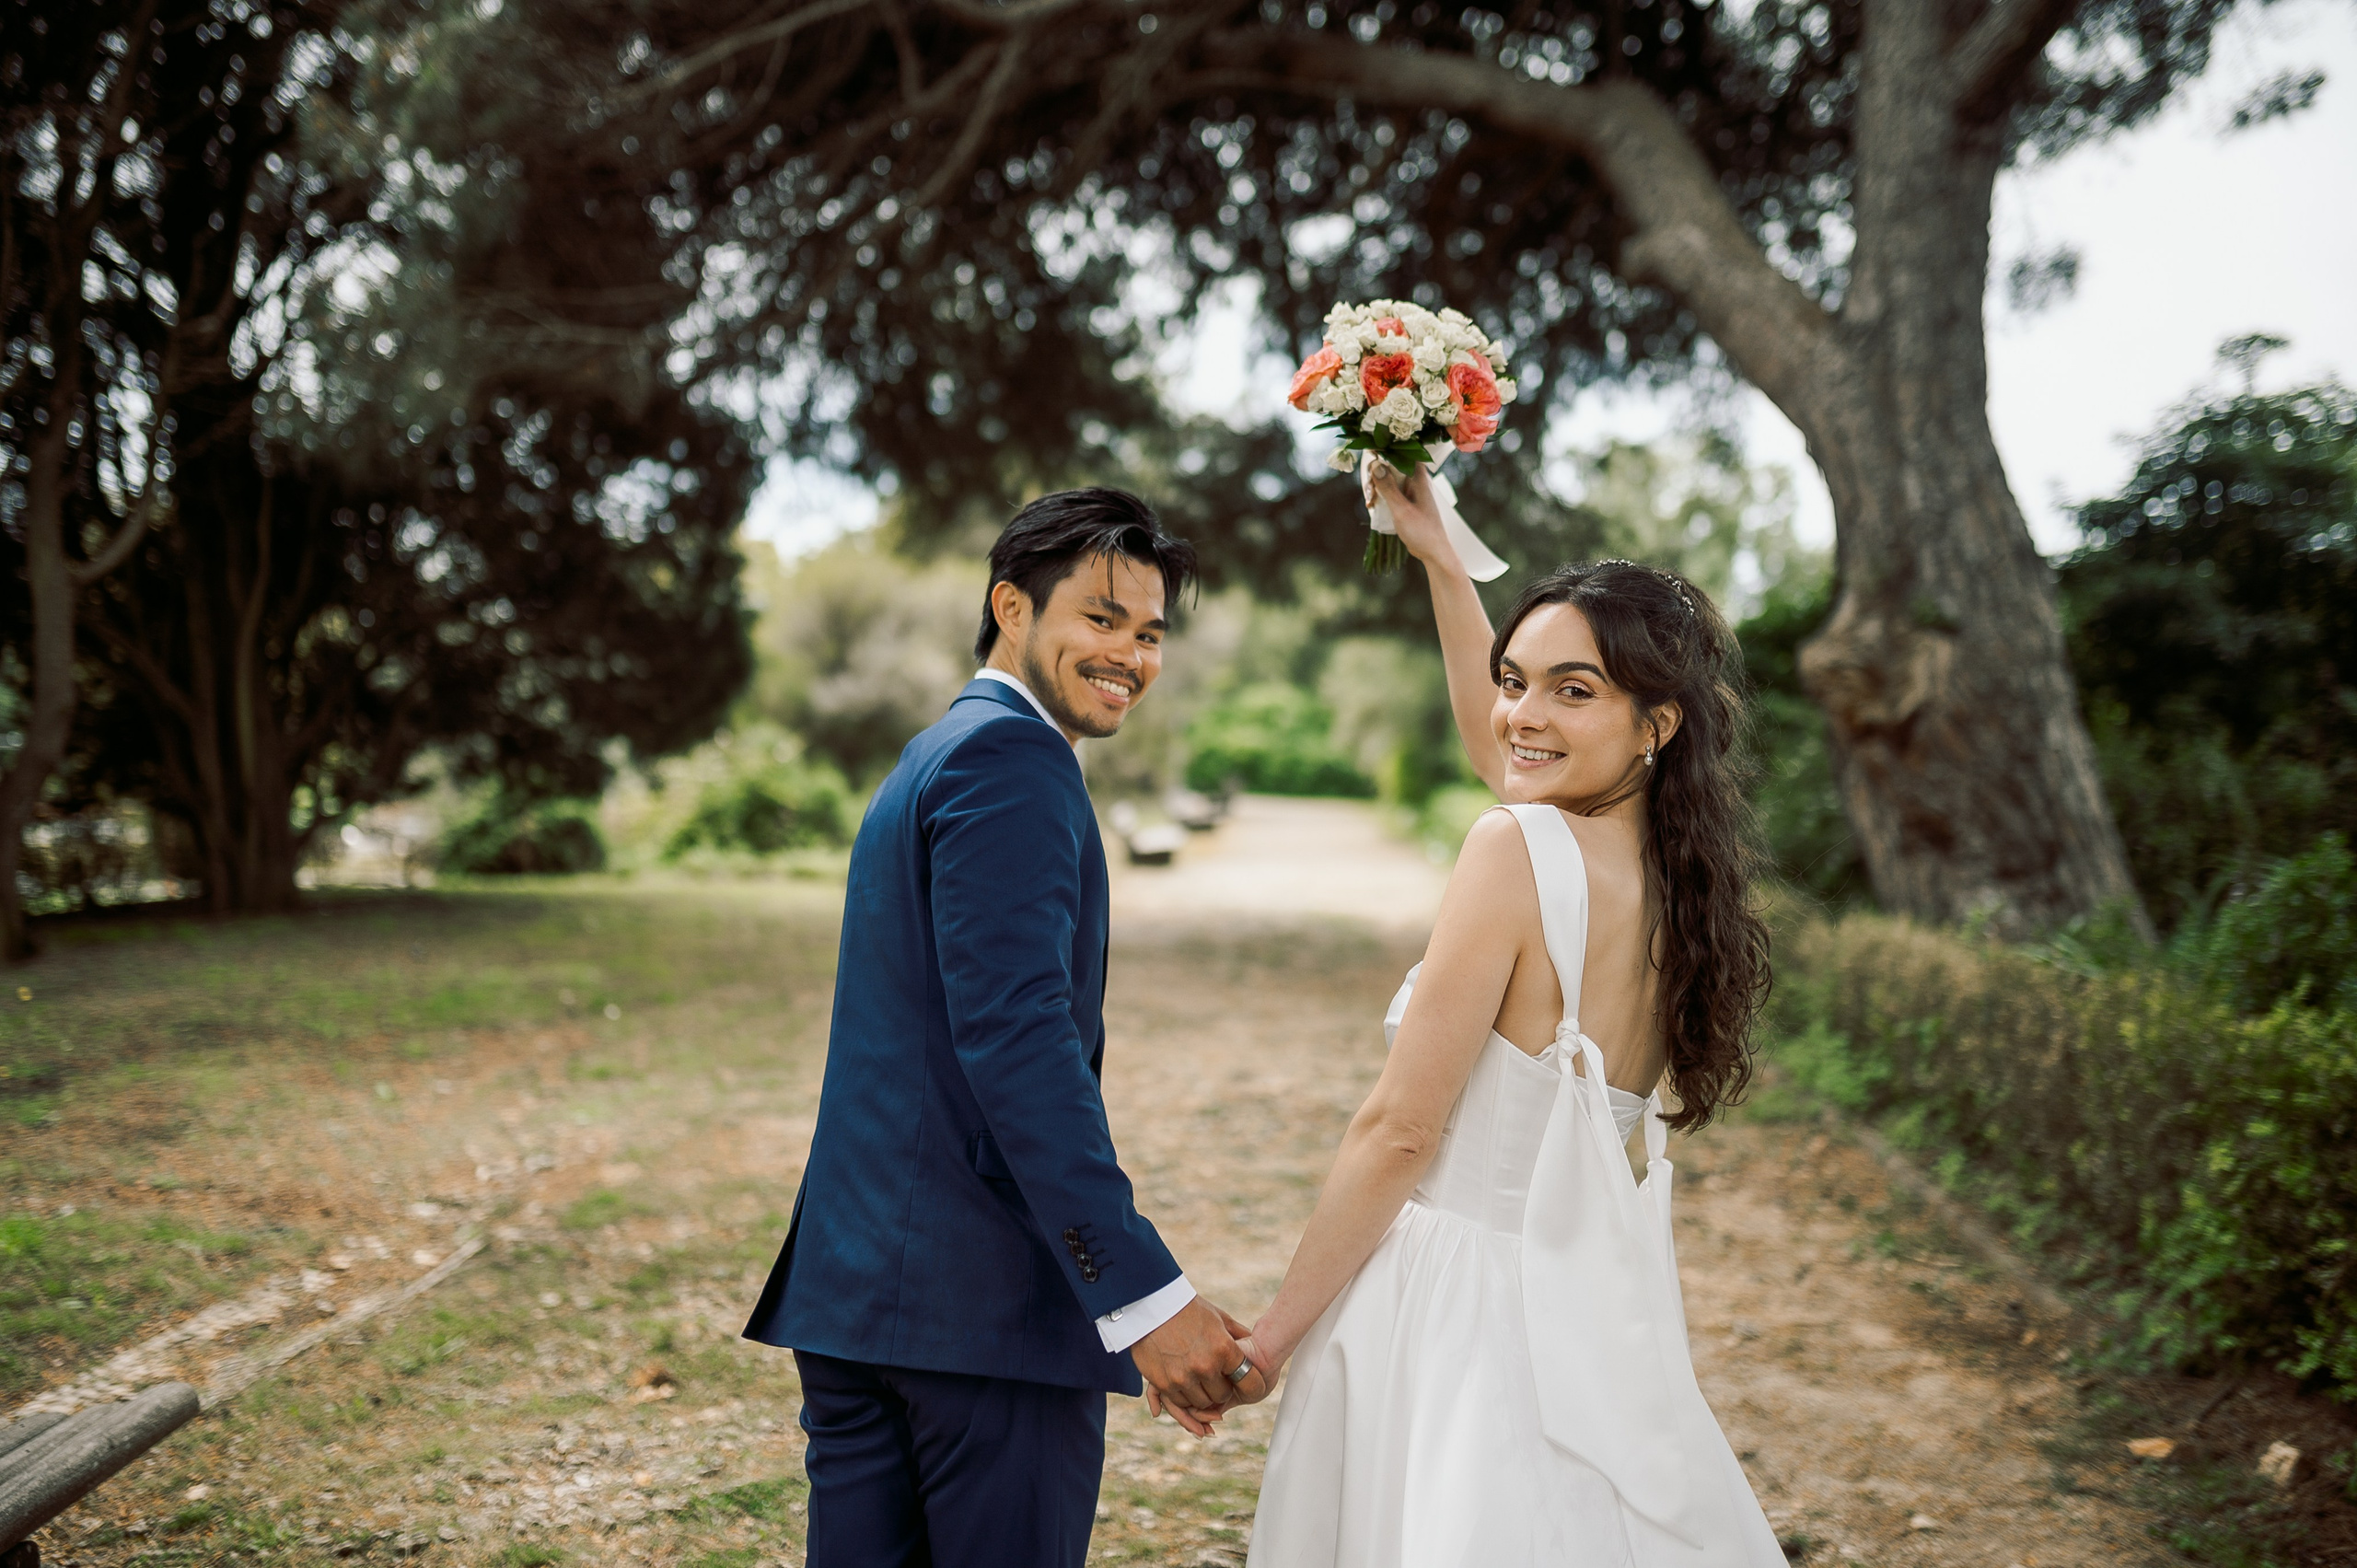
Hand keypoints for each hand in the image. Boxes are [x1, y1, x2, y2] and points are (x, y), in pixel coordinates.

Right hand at [1131, 1297, 1267, 1432]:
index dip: (1250, 1385)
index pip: (1249, 1382)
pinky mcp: (1163, 1383)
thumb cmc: (1188, 1309)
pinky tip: (1183, 1382)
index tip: (1246, 1384)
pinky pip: (1180, 1403)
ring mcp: (1183, 1377)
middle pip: (1222, 1396)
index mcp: (1223, 1349)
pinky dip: (1183, 1396)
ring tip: (1197, 1378)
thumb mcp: (1218, 1318)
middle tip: (1215, 1377)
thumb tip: (1254, 1342)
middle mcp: (1205, 1366)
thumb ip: (1238, 1334)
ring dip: (1201, 1394)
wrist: (1151, 1304)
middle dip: (1220, 1388)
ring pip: (1201, 1403)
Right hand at [1365, 458, 1460, 575]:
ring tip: (1369, 500)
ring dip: (1378, 486)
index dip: (1387, 453)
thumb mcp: (1401, 509)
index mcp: (1419, 479)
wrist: (1433, 552)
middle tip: (1368, 488)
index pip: (1403, 455)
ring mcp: (1412, 492)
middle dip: (1377, 473)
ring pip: (1390, 480)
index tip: (1371, 458)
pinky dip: (1382, 496)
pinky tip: (1373, 505)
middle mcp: (1416, 482)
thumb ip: (1388, 488)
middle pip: (1393, 467)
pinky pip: (1392, 492)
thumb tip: (1376, 465)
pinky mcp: (1407, 502)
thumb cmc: (1421, 531)